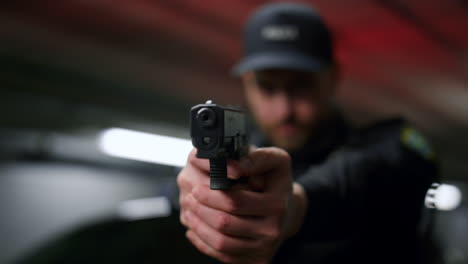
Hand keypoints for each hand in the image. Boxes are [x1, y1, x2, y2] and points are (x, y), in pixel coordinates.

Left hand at [177, 147, 307, 263]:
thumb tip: (232, 165)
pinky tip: (195, 230)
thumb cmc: (276, 181)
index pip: (235, 202)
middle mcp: (272, 231)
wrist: (288, 210)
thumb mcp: (275, 160)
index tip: (196, 187)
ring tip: (189, 212)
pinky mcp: (255, 260)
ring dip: (199, 228)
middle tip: (189, 198)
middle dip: (201, 210)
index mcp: (276, 205)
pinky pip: (224, 256)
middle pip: (225, 224)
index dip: (211, 195)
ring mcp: (263, 249)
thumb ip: (255, 157)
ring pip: (222, 243)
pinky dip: (204, 243)